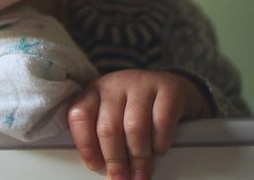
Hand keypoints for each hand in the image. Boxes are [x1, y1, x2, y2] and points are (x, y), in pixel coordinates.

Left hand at [67, 69, 212, 179]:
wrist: (174, 87)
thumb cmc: (138, 107)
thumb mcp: (114, 113)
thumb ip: (102, 133)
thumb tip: (101, 167)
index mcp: (94, 91)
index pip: (79, 115)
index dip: (85, 144)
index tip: (95, 166)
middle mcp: (114, 84)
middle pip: (108, 127)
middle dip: (114, 159)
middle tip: (120, 178)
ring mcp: (141, 84)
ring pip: (134, 127)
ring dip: (137, 157)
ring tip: (140, 174)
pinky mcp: (168, 89)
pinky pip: (162, 121)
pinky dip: (159, 142)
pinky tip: (159, 151)